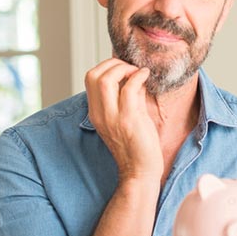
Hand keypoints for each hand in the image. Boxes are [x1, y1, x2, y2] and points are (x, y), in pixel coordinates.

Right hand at [84, 58, 163, 181]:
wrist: (139, 171)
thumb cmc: (136, 146)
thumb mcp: (125, 117)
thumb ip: (127, 97)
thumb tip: (135, 76)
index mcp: (96, 113)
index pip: (90, 78)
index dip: (106, 67)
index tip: (124, 69)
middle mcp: (100, 114)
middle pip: (93, 75)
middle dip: (113, 63)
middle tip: (130, 68)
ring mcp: (112, 117)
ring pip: (106, 79)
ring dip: (123, 68)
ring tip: (136, 72)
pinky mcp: (129, 120)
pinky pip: (130, 88)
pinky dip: (138, 76)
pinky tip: (146, 76)